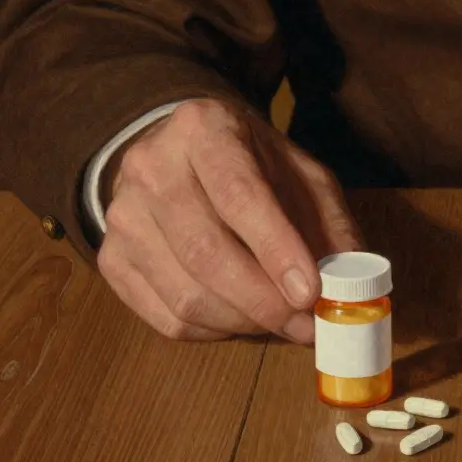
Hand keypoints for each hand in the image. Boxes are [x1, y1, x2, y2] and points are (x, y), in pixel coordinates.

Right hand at [97, 99, 363, 342]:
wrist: (174, 150)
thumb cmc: (249, 164)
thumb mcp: (298, 173)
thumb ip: (329, 222)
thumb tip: (350, 283)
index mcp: (204, 130)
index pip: (238, 194)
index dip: (276, 248)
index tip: (310, 291)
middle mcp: (151, 167)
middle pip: (205, 252)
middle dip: (264, 302)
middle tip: (307, 325)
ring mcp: (122, 215)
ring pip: (185, 294)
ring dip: (244, 323)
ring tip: (284, 324)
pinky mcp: (111, 258)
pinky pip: (166, 316)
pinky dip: (215, 331)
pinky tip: (244, 321)